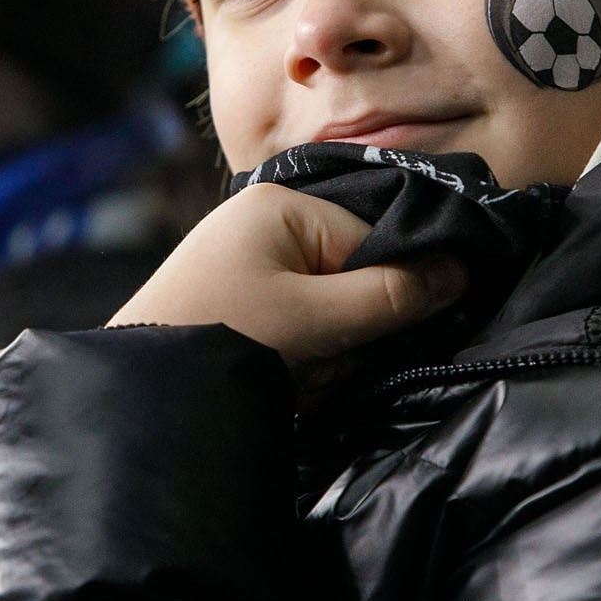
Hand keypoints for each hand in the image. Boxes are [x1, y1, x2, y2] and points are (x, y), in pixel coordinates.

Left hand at [108, 183, 466, 371]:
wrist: (138, 394)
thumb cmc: (224, 339)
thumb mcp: (317, 320)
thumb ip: (393, 295)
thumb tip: (462, 270)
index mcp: (283, 207)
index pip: (376, 240)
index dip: (389, 295)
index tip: (372, 343)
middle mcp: (265, 222)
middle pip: (354, 276)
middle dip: (347, 332)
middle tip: (314, 366)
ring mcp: (247, 261)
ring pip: (329, 310)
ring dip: (322, 354)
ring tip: (288, 377)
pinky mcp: (237, 300)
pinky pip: (298, 326)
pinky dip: (297, 359)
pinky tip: (277, 380)